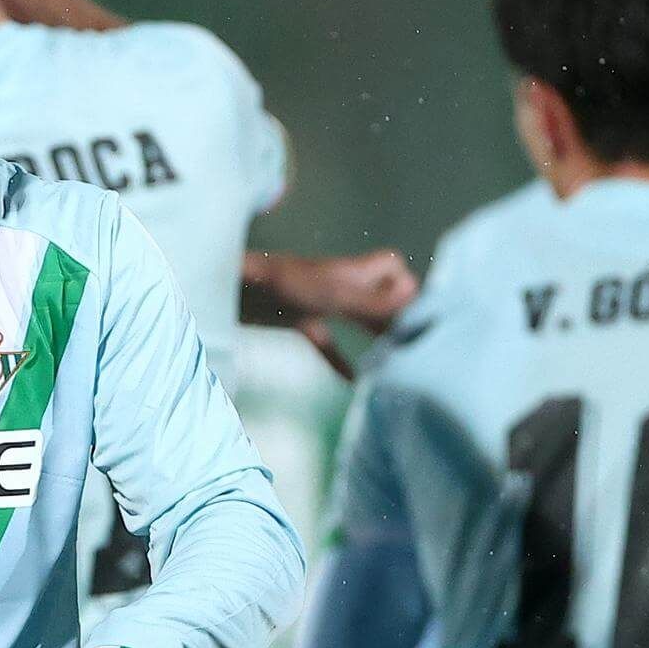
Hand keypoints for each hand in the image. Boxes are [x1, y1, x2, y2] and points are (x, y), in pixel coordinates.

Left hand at [241, 249, 419, 377]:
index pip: (392, 268)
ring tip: (394, 357)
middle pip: (378, 295)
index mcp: (351, 271)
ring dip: (371, 334)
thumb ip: (372, 300)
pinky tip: (351, 379)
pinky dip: (338, 358)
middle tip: (414, 342)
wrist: (231, 289)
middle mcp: (339, 283)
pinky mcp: (298, 319)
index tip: (417, 317)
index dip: (406, 287)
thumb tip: (413, 295)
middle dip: (395, 315)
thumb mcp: (333, 295)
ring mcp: (318, 301)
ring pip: (355, 317)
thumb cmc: (282, 285)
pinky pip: (325, 340)